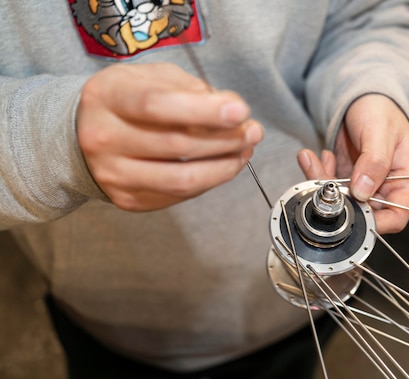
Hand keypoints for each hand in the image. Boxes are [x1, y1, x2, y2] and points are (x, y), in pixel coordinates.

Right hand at [77, 63, 263, 210]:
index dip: (204, 110)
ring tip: (244, 151)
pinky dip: (209, 181)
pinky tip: (224, 165)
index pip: (157, 105)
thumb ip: (190, 89)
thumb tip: (232, 109)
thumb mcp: (152, 77)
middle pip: (177, 145)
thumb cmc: (127, 99)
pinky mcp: (128, 200)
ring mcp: (113, 174)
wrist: (83, 133)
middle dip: (226, 140)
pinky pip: (179, 195)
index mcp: (108, 97)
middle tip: (253, 132)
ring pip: (182, 179)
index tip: (240, 110)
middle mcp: (103, 138)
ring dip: (224, 167)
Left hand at [298, 94, 408, 233]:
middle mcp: (387, 188)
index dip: (376, 223)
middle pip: (364, 212)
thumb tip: (363, 192)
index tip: (352, 216)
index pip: (397, 216)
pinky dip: (318, 175)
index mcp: (407, 181)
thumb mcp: (380, 132)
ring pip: (342, 202)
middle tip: (321, 178)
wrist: (363, 98)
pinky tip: (316, 157)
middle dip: (339, 200)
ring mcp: (365, 186)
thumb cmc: (381, 110)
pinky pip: (330, 188)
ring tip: (312, 161)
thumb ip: (374, 162)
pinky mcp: (347, 180)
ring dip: (323, 185)